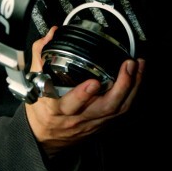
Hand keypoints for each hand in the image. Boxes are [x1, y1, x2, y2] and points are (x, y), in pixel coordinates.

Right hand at [25, 26, 145, 156]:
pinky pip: (122, 111)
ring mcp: (92, 122)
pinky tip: (138, 78)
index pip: (69, 104)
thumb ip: (40, 55)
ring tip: (137, 67)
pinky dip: (132, 93)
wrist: (45, 136)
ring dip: (132, 87)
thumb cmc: (41, 109)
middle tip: (128, 66)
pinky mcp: (102, 123)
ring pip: (117, 109)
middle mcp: (77, 118)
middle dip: (120, 86)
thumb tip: (51, 34)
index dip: (82, 95)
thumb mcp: (33, 83)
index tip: (93, 82)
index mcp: (56, 108)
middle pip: (103, 107)